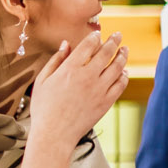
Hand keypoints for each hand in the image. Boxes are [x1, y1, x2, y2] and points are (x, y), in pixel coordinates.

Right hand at [26, 33, 127, 148]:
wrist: (54, 133)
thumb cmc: (44, 107)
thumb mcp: (43, 81)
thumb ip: (56, 60)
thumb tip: (66, 44)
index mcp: (70, 69)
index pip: (88, 46)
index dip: (95, 37)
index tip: (98, 34)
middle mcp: (87, 76)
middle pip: (106, 53)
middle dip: (114, 41)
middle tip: (118, 35)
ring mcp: (100, 89)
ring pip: (117, 67)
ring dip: (123, 56)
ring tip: (125, 50)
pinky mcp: (107, 101)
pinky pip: (121, 84)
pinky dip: (124, 75)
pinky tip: (124, 71)